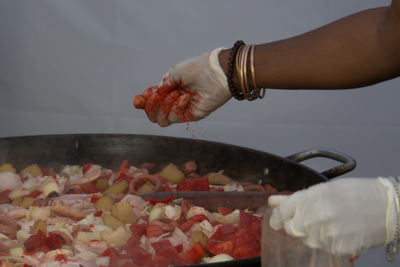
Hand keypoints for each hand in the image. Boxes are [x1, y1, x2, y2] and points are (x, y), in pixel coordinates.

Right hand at [133, 48, 230, 126]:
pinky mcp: (192, 116)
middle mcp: (174, 101)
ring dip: (163, 106)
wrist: (217, 72)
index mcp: (170, 90)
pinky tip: (185, 96)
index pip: (151, 101)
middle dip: (151, 106)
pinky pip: (175, 118)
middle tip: (156, 96)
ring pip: (161, 120)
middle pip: (153, 115)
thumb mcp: (175, 73)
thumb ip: (162, 85)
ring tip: (175, 93)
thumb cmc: (198, 68)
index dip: (142, 103)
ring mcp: (183, 110)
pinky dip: (176, 107)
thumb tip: (151, 96)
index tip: (138, 100)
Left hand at [268, 177, 397, 255]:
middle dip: (292, 224)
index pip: (284, 210)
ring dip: (309, 232)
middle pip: (291, 227)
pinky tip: (336, 230)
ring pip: (305, 239)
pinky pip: (321, 246)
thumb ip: (297, 197)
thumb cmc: (358, 193)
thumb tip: (274, 201)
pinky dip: (323, 240)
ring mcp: (328, 234)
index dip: (276, 214)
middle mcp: (319, 216)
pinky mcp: (338, 248)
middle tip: (303, 218)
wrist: (388, 208)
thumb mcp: (325, 188)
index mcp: (314, 197)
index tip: (275, 217)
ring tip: (327, 221)